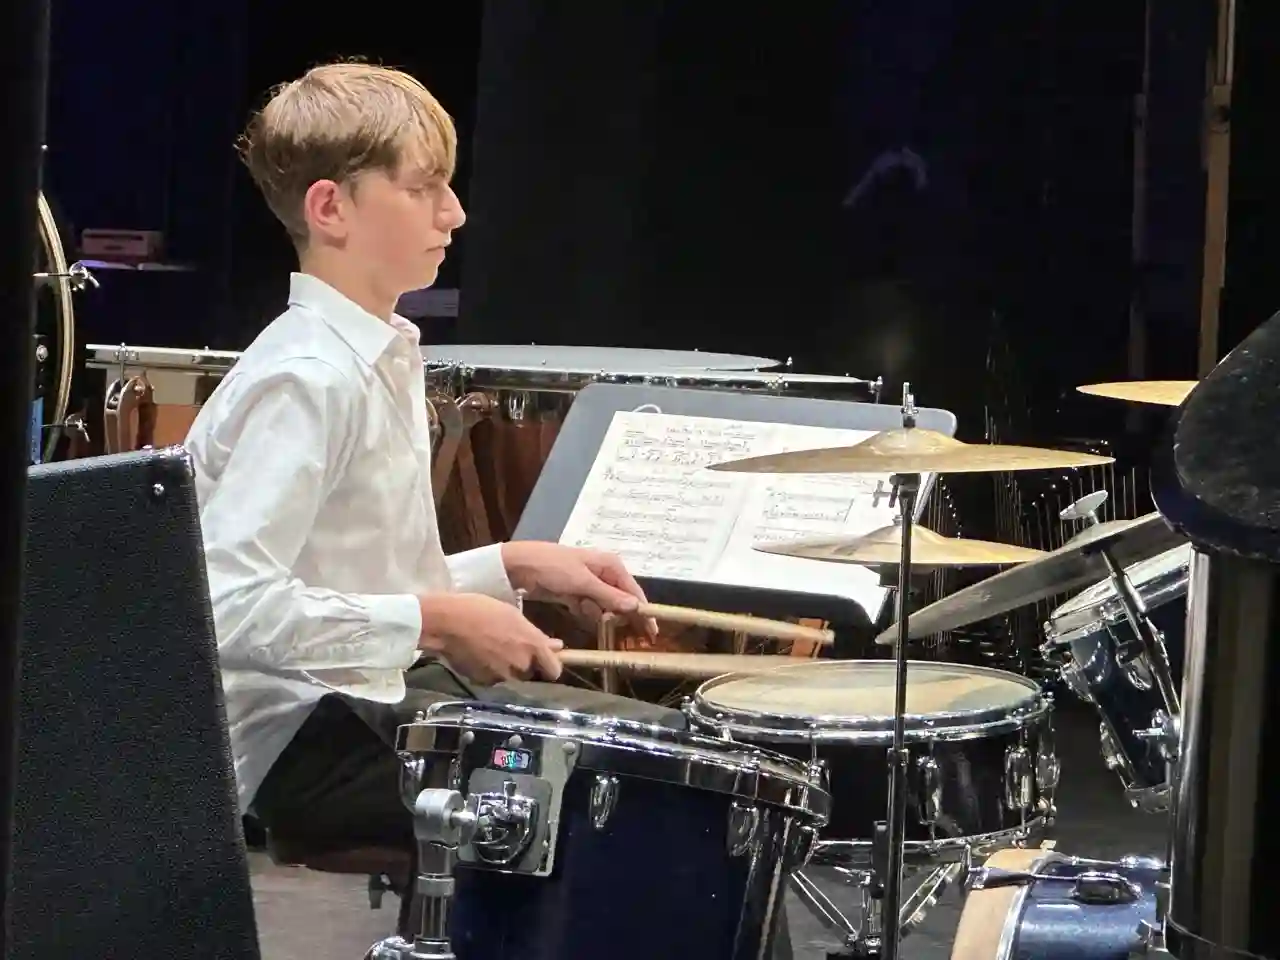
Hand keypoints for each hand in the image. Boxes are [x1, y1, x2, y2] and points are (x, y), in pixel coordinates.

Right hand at [418, 593, 563, 682]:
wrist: (446, 622)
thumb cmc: (481, 609)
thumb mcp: (513, 615)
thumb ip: (537, 636)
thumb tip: (558, 646)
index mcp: (533, 646)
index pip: (554, 670)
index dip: (550, 666)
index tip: (544, 659)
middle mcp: (521, 664)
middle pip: (531, 673)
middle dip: (525, 664)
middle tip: (511, 647)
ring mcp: (502, 675)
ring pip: (511, 676)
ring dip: (507, 668)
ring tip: (491, 649)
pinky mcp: (484, 682)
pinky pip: (493, 679)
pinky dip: (489, 671)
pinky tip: (478, 655)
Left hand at [501, 542, 657, 637]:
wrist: (517, 565)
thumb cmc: (553, 568)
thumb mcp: (582, 582)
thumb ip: (609, 596)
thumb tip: (636, 607)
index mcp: (610, 565)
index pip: (634, 591)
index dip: (644, 611)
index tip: (653, 632)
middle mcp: (603, 573)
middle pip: (622, 599)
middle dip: (629, 617)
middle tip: (640, 640)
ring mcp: (588, 583)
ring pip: (606, 605)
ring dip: (608, 617)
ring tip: (614, 632)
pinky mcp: (574, 593)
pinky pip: (589, 608)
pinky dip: (590, 615)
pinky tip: (591, 621)